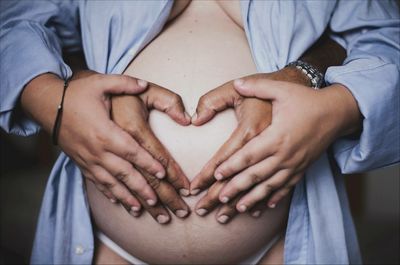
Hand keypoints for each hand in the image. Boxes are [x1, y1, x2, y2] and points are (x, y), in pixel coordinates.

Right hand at [21, 72, 165, 215]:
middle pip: (124, 172)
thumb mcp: (100, 82)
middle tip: (158, 201)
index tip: (163, 174)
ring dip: (127, 196)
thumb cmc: (75, 92)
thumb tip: (144, 84)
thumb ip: (124, 83)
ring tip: (141, 209)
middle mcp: (97, 149)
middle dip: (142, 187)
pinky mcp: (81, 162)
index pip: (131, 150)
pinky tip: (118, 203)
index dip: (148, 162)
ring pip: (111, 182)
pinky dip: (108, 194)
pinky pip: (96, 182)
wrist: (46, 104)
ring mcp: (88, 159)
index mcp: (105, 131)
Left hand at [214, 79, 360, 211]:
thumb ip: (257, 86)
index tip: (215, 175)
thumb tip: (237, 83)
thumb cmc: (307, 100)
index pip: (248, 155)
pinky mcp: (302, 168)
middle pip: (255, 175)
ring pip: (270, 186)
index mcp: (275, 136)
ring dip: (253, 199)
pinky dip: (275, 198)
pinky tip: (266, 207)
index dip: (231, 166)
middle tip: (218, 199)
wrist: (337, 112)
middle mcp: (284, 154)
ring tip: (238, 209)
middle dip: (235, 188)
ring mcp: (294, 164)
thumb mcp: (282, 89)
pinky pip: (287, 187)